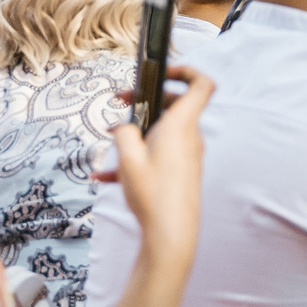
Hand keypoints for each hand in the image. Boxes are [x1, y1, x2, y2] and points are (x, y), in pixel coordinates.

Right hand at [97, 64, 214, 306]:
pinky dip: (135, 160)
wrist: (170, 235)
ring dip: (136, 131)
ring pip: (161, 132)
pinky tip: (105, 177)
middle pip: (174, 105)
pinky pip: (157, 157)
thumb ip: (124, 133)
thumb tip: (123, 128)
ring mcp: (187, 156)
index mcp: (183, 125)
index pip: (202, 84)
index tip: (161, 71)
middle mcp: (189, 137)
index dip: (186, 70)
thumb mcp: (128, 158)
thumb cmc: (153, 194)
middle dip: (146, 100)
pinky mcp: (180, 173)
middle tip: (122, 101)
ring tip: (109, 140)